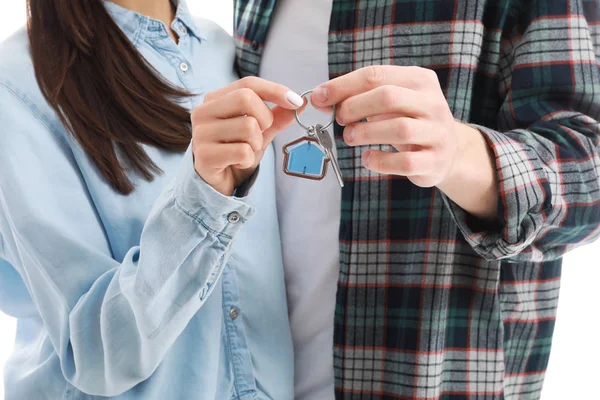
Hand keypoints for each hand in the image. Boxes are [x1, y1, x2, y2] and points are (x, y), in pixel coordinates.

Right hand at [191, 77, 303, 195]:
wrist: (217, 182)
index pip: (248, 84)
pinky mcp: (204, 155)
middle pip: (246, 98)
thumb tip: (299, 103)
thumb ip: (277, 116)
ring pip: (247, 127)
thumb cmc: (236, 152)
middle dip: (265, 118)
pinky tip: (238, 163)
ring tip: (246, 151)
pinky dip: (248, 159)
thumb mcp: (260, 131)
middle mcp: (203, 112)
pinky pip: (242, 151)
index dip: (274, 90)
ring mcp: (201, 133)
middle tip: (261, 134)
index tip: (296, 101)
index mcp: (215, 99)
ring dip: (256, 143)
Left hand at [310, 66, 459, 187]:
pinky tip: (367, 158)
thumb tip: (321, 98)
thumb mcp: (390, 102)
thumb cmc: (409, 121)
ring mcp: (437, 133)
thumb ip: (359, 97)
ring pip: (400, 129)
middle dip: (355, 107)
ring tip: (350, 137)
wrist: (446, 151)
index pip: (376, 75)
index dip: (343, 86)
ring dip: (366, 133)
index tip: (320, 97)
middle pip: (388, 97)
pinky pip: (405, 162)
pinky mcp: (435, 161)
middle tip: (340, 118)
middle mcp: (433, 103)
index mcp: (420, 80)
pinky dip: (380, 161)